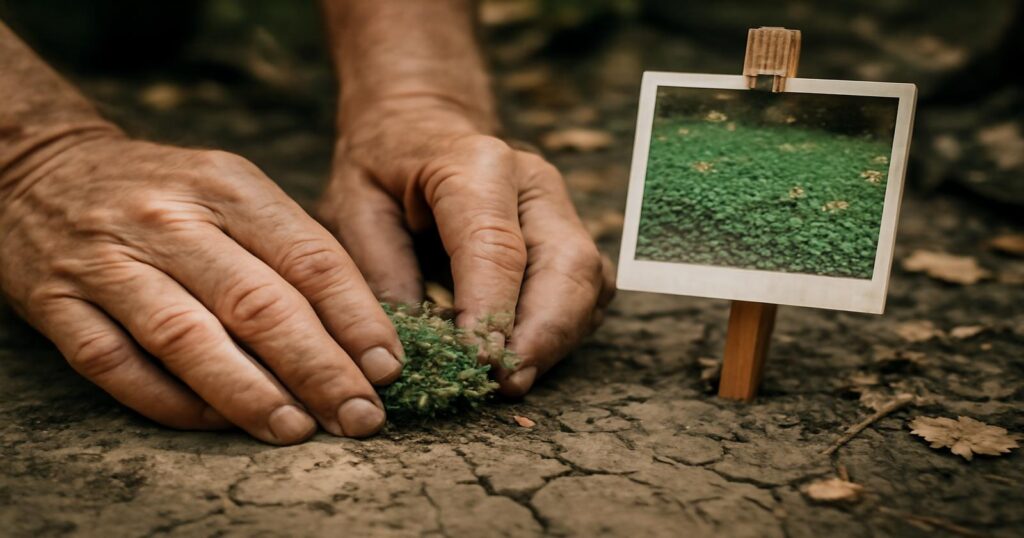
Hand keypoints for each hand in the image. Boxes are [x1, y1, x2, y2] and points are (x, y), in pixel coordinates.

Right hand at [0, 136, 404, 443]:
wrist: (44, 169)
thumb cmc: (168, 194)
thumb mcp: (234, 191)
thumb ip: (290, 249)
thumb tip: (359, 335)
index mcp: (228, 186)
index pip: (309, 256)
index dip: (356, 319)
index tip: (388, 367)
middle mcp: (169, 219)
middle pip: (257, 304)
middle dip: (319, 369)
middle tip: (359, 414)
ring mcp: (108, 261)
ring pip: (188, 338)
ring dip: (250, 394)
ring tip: (296, 429)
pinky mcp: (56, 302)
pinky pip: (117, 365)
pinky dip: (171, 401)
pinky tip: (218, 422)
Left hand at [318, 103, 614, 395]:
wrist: (417, 127)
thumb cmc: (380, 167)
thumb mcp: (352, 207)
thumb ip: (380, 270)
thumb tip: (408, 348)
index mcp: (476, 166)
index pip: (497, 246)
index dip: (493, 311)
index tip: (478, 364)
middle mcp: (532, 183)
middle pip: (565, 264)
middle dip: (544, 333)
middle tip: (506, 384)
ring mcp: (559, 208)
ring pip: (587, 281)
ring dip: (558, 338)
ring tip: (513, 381)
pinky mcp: (567, 236)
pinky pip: (587, 290)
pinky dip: (564, 330)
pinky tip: (528, 357)